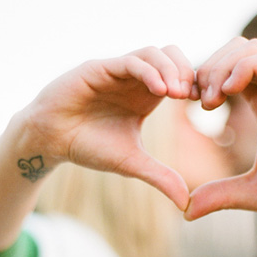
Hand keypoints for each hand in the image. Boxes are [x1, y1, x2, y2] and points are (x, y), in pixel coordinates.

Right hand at [20, 45, 195, 208]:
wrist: (51, 141)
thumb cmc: (89, 147)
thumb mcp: (132, 164)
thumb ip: (160, 178)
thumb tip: (186, 204)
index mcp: (146, 95)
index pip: (180, 76)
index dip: (195, 86)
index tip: (205, 105)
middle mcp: (134, 78)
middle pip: (172, 55)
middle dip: (187, 72)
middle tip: (193, 97)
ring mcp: (117, 70)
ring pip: (153, 53)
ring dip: (170, 69)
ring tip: (177, 93)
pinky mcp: (98, 68)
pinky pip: (129, 61)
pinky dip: (148, 72)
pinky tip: (160, 91)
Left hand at [187, 38, 256, 256]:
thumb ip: (222, 195)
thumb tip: (185, 210)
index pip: (227, 73)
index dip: (202, 82)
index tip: (186, 106)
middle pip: (233, 52)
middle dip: (207, 70)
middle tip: (195, 101)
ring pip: (250, 48)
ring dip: (222, 66)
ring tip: (210, 99)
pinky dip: (245, 66)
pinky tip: (229, 92)